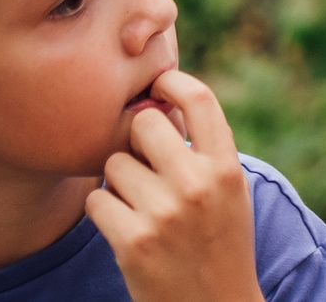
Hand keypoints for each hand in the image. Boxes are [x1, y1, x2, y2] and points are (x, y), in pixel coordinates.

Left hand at [86, 70, 261, 301]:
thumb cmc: (218, 243)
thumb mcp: (229, 192)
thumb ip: (202, 149)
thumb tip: (155, 100)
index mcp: (226, 168)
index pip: (198, 98)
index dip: (171, 81)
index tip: (158, 87)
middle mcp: (198, 184)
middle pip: (143, 123)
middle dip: (135, 140)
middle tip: (143, 164)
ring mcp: (165, 214)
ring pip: (113, 164)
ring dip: (117, 181)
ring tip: (139, 205)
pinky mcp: (133, 243)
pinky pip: (96, 201)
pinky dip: (103, 211)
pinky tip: (124, 227)